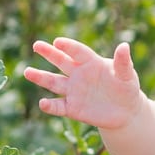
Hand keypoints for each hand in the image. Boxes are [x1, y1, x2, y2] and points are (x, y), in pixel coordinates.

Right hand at [23, 37, 143, 129]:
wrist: (126, 112)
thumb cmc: (126, 88)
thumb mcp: (128, 75)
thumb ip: (123, 62)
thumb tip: (124, 46)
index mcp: (91, 63)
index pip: (78, 52)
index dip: (68, 46)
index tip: (58, 42)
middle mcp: (78, 75)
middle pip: (61, 62)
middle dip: (49, 53)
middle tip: (36, 45)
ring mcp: (73, 91)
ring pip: (54, 82)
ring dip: (41, 77)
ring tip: (27, 72)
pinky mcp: (72, 108)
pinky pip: (58, 106)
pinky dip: (50, 106)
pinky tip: (43, 103)